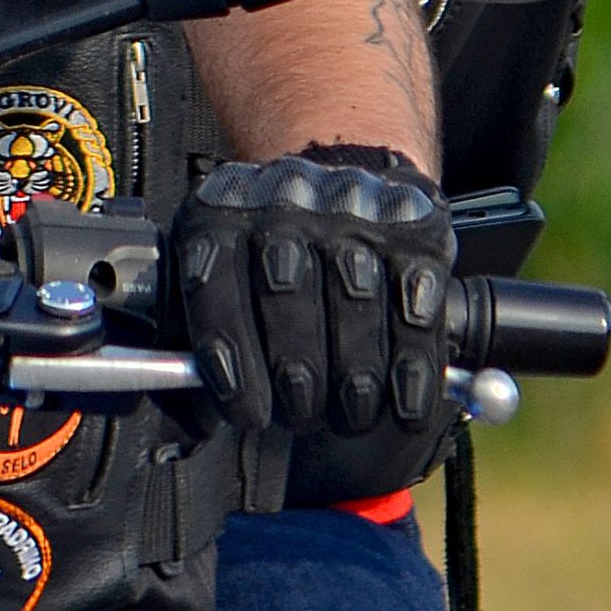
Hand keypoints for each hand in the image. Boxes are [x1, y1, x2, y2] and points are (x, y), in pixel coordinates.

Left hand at [171, 145, 455, 438]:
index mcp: (219, 210)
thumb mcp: (218, 287)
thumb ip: (195, 348)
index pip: (211, 279)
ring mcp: (354, 205)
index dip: (229, 353)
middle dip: (295, 370)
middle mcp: (284, 196)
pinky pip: (415, 303)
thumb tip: (199, 421)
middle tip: (301, 416)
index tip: (247, 413)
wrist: (338, 188)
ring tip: (348, 415)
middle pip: (285, 286)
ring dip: (354, 376)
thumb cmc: (265, 263)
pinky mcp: (415, 227)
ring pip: (355, 295)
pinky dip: (411, 366)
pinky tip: (401, 406)